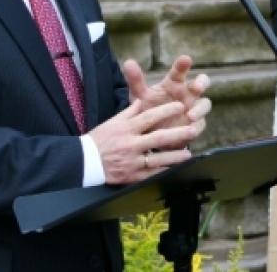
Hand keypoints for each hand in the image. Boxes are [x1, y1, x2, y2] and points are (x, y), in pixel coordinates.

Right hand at [88, 99, 202, 184]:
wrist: (83, 163)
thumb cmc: (98, 141)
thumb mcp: (112, 122)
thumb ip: (128, 112)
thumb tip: (141, 100)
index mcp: (126, 129)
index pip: (149, 117)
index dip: (165, 111)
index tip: (180, 106)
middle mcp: (130, 144)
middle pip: (158, 138)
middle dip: (177, 134)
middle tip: (193, 129)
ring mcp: (132, 162)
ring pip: (157, 159)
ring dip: (175, 157)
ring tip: (188, 153)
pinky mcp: (132, 176)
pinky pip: (151, 175)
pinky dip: (164, 173)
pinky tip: (176, 171)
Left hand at [124, 55, 211, 131]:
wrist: (149, 134)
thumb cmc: (148, 109)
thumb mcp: (140, 96)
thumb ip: (136, 81)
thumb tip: (128, 62)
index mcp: (174, 83)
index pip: (180, 71)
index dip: (183, 65)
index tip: (185, 59)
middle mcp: (187, 93)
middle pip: (202, 82)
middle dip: (201, 83)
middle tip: (197, 87)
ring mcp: (193, 108)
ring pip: (205, 104)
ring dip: (200, 109)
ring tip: (190, 116)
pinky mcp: (195, 125)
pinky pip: (200, 125)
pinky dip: (197, 127)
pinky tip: (191, 130)